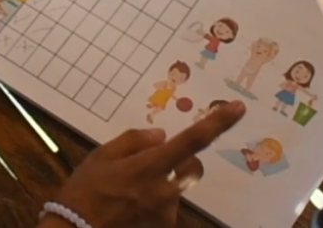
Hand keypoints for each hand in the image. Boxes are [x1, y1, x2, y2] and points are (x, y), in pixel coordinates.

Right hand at [46, 101, 244, 227]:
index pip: (192, 140)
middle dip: (177, 162)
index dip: (218, 123)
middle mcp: (164, 191)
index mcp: (149, 167)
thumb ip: (133, 141)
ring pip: (174, 190)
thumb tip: (161, 135)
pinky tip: (128, 211)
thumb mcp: (99, 157)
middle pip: (190, 168)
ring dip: (158, 187)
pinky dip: (151, 206)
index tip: (239, 107)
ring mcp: (166, 215)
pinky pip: (165, 210)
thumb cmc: (83, 194)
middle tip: (145, 166)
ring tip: (124, 196)